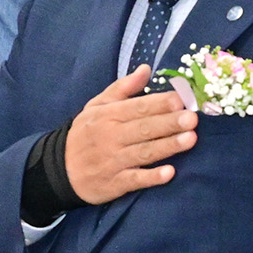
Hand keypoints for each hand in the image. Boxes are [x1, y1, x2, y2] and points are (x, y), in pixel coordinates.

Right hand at [61, 67, 196, 204]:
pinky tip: (169, 173)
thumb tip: (146, 69)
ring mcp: (113, 161)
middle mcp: (111, 137)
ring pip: (143, 152)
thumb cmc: (85, 134)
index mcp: (108, 115)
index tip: (180, 100)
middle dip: (169, 123)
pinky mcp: (114, 183)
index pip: (137, 108)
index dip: (159, 104)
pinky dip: (151, 177)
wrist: (60, 170)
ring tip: (190, 139)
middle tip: (192, 118)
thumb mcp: (96, 106)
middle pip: (144, 129)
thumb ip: (122, 88)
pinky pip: (135, 180)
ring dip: (167, 146)